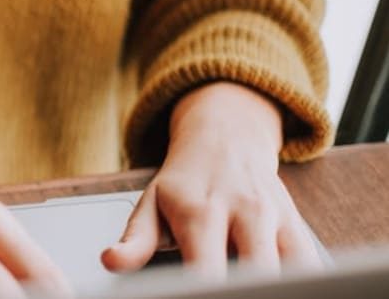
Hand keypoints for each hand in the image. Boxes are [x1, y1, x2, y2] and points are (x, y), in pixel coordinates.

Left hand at [102, 82, 322, 278]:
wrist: (226, 137)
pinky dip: (296, 278)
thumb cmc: (184, 180)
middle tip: (223, 295)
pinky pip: (309, 263)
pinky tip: (279, 284)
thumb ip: (135, 239)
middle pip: (258, 274)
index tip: (191, 298)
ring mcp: (277, 218)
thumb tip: (110, 261)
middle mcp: (245, 211)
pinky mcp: (299, 225)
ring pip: (293, 270)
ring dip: (275, 284)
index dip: (201, 294)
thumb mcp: (151, 203)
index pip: (206, 270)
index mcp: (201, 211)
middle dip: (243, 293)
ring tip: (246, 289)